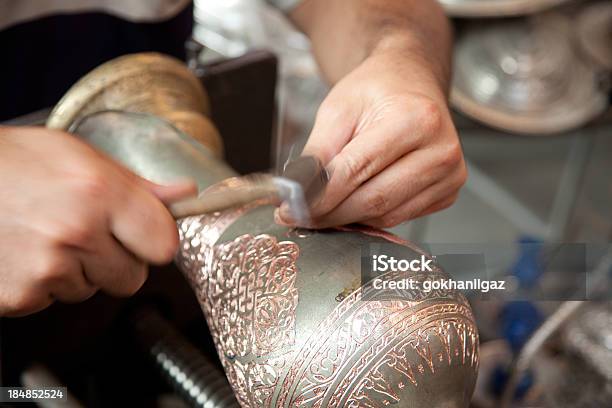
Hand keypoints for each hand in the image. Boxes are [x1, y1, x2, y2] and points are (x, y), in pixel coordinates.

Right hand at [0, 126, 195, 316]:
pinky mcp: (21, 296)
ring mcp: (47, 269)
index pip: (164, 244)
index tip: (145, 234)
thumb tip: (182, 194)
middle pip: (133, 277)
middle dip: (118, 260)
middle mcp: (77, 233)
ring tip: (50, 237)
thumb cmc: (15, 163)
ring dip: (80, 271)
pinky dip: (47, 283)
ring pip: (94, 290)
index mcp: (99, 194)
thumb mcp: (81, 156)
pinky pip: (55, 300)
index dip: (156, 240)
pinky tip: (30, 253)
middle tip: (89, 234)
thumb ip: (136, 184)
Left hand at [279, 49, 465, 228]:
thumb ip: (318, 152)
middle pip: (374, 200)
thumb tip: (298, 191)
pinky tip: (351, 204)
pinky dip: (370, 217)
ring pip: (386, 215)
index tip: (292, 209)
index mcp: (416, 119)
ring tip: (321, 208)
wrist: (411, 82)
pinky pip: (399, 217)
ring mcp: (449, 175)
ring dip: (348, 218)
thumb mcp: (338, 109)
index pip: (358, 171)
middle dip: (330, 213)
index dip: (320, 196)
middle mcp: (441, 150)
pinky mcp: (447, 193)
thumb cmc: (378, 90)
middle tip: (299, 216)